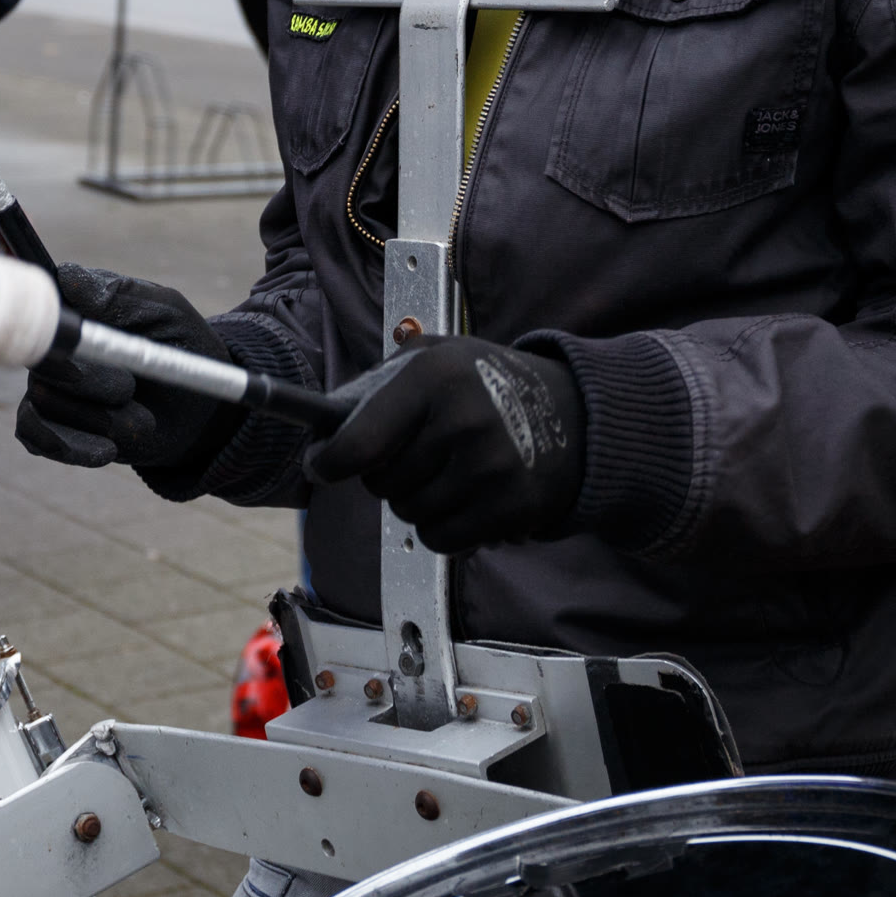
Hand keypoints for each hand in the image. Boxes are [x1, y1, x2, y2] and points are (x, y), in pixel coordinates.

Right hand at [16, 265, 239, 471]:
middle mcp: (56, 344)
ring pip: (42, 399)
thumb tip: (67, 278)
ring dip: (97, 416)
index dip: (50, 322)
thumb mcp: (167, 313)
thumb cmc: (185, 348)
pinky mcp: (51, 425)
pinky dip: (72, 445)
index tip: (75, 339)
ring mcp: (50, 385)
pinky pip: (35, 435)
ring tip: (142, 421)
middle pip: (39, 357)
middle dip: (86, 379)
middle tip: (129, 388)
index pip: (40, 304)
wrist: (202, 411)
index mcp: (80, 306)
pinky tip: (107, 450)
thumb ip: (121, 295)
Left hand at [305, 337, 585, 552]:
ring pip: (409, 515)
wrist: (573, 411)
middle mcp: (462, 421)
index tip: (321, 464)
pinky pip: (441, 539)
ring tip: (445, 472)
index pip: (360, 442)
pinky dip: (442, 526)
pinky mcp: (510, 507)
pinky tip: (464, 496)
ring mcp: (490, 468)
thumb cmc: (486, 382)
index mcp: (433, 377)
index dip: (330, 462)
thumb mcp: (435, 357)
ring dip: (416, 501)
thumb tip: (323, 428)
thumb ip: (378, 385)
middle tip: (413, 455)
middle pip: (382, 483)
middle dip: (385, 474)